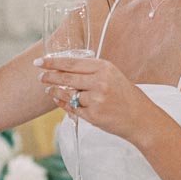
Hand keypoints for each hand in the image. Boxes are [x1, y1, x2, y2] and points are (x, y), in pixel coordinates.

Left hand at [34, 55, 152, 140]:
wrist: (140, 118)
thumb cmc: (125, 95)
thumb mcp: (112, 75)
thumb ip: (91, 71)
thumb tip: (64, 67)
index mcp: (104, 68)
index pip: (72, 63)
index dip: (53, 62)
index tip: (39, 62)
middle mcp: (100, 82)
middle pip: (66, 77)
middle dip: (49, 77)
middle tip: (40, 76)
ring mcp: (96, 100)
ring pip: (67, 94)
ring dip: (55, 91)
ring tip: (49, 90)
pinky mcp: (93, 116)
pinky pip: (72, 108)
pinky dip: (63, 104)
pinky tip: (59, 100)